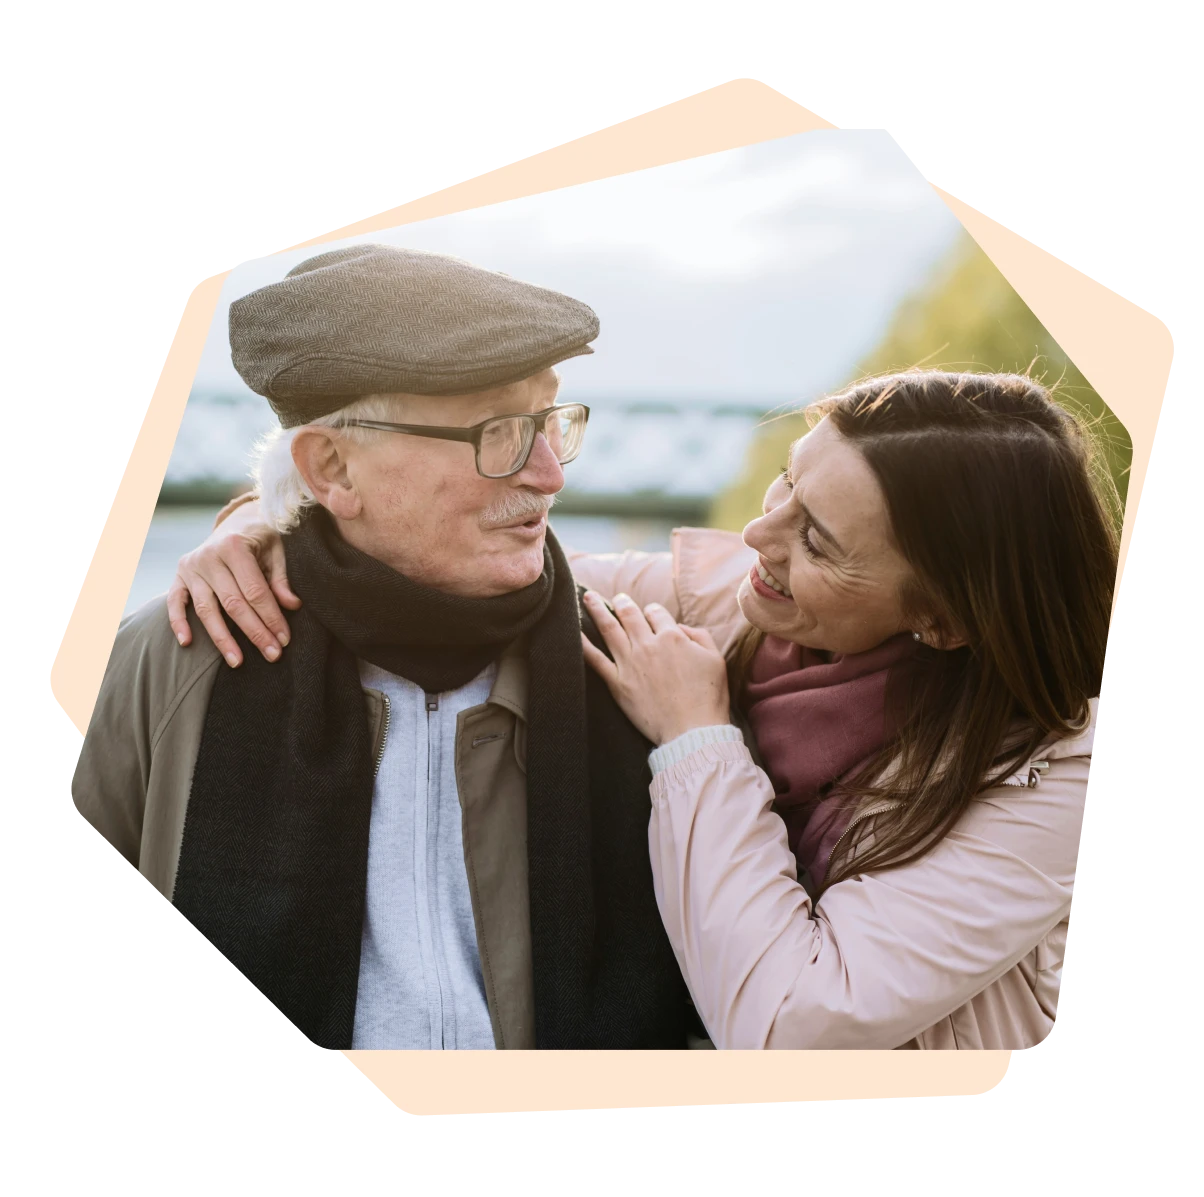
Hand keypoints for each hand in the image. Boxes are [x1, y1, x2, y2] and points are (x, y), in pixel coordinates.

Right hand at [166, 497, 300, 666]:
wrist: (237, 521)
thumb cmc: (261, 538)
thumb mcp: (277, 550)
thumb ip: (280, 578)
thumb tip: (292, 606)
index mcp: (235, 546)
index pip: (255, 591)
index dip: (271, 617)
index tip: (284, 639)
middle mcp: (209, 556)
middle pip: (233, 604)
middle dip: (254, 632)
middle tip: (272, 655)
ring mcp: (191, 567)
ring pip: (206, 609)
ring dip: (222, 638)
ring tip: (237, 662)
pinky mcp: (179, 575)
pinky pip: (175, 602)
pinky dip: (178, 622)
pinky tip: (187, 643)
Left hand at [580, 590, 730, 746]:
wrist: (692, 730)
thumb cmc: (708, 697)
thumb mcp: (715, 659)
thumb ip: (699, 635)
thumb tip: (680, 628)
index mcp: (672, 637)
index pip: (656, 613)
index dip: (653, 612)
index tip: (651, 614)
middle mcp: (648, 645)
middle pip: (629, 615)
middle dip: (622, 603)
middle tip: (617, 598)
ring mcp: (630, 664)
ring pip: (609, 629)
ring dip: (597, 609)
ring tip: (589, 597)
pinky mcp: (618, 683)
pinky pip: (595, 660)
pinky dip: (583, 644)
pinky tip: (573, 632)